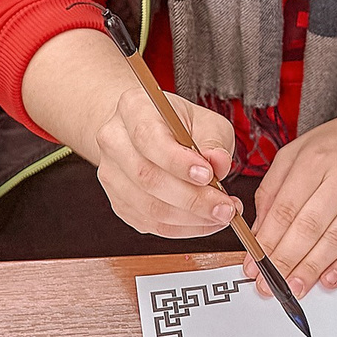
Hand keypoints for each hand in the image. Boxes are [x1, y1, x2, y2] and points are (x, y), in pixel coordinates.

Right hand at [87, 79, 239, 238]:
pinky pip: (150, 224)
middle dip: (192, 199)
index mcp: (133, 109)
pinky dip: (183, 228)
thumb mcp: (206, 120)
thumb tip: (218, 163)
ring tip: (221, 214)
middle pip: (147, 178)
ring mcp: (111, 174)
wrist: (148, 132)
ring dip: (191, 218)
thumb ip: (213, 141)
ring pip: (149, 207)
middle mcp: (114, 141)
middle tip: (224, 206)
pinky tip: (204, 220)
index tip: (208, 175)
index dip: (178, 162)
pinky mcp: (118, 202)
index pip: (148, 138)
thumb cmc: (179, 124)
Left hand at [251, 104, 336, 296]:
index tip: (253, 264)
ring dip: (312, 269)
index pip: (285, 209)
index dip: (267, 242)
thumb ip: (274, 189)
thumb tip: (259, 231)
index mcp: (315, 160)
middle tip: (268, 284)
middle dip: (285, 261)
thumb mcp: (298, 151)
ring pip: (336, 239)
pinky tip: (329, 279)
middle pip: (309, 228)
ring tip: (293, 287)